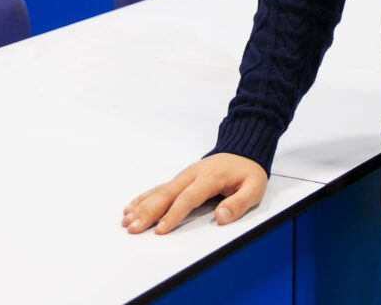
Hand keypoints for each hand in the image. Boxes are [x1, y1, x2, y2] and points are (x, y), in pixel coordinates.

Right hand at [121, 153, 267, 234]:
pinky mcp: (180, 178)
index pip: (188, 198)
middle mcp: (192, 174)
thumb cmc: (247, 172)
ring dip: (142, 206)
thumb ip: (239, 203)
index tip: (160, 230)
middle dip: (148, 212)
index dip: (173, 215)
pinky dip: (144, 197)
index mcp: (209, 177)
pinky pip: (159, 188)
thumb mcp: (254, 187)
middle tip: (133, 228)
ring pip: (159, 191)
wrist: (243, 150)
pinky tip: (131, 207)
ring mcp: (184, 175)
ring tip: (127, 220)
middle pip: (167, 194)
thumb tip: (221, 217)